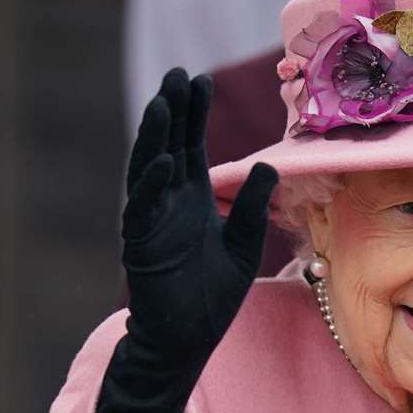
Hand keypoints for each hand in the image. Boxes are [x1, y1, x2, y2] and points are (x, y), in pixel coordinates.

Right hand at [121, 67, 277, 365]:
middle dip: (173, 111)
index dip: (194, 114)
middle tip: (178, 74)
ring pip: (149, 169)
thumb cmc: (212, 294)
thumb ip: (253, 206)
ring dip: (155, 136)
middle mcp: (168, 203)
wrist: (188, 338)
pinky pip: (143, 208)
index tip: (200, 80)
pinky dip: (152, 185)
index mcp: (192, 199)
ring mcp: (152, 221)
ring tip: (163, 103)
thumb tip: (270, 166)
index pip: (190, 146)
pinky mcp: (141, 244)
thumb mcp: (243, 244)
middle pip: (168, 146)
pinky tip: (164, 161)